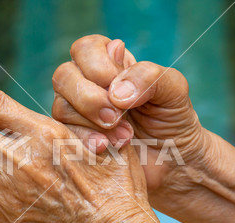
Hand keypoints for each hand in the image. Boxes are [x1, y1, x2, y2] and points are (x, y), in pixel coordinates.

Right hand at [52, 35, 210, 198]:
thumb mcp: (173, 90)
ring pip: (61, 107)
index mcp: (110, 63)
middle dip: (90, 98)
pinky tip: (106, 149)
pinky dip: (85, 141)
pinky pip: (64, 135)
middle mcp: (88, 84)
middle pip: (64, 75)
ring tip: (124, 138)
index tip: (122, 92)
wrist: (173, 160)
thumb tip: (115, 92)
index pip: (85, 49)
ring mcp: (78, 113)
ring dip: (92, 123)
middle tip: (117, 117)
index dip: (98, 68)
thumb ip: (148, 77)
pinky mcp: (75, 138)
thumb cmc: (172, 119)